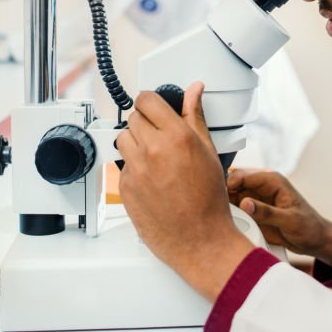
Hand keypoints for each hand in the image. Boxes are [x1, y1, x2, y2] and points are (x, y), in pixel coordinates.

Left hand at [116, 82, 254, 300]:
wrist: (200, 240)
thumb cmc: (208, 201)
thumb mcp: (208, 151)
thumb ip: (195, 116)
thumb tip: (193, 91)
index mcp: (176, 136)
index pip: (146, 100)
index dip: (150, 102)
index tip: (154, 108)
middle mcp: (152, 150)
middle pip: (133, 118)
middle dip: (145, 123)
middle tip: (160, 138)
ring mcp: (136, 170)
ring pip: (123, 139)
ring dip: (135, 142)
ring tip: (155, 158)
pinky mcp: (125, 188)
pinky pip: (123, 165)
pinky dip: (134, 167)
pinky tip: (152, 179)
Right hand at [227, 168, 331, 267]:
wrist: (314, 240)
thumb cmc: (308, 226)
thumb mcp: (290, 220)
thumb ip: (267, 212)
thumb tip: (245, 203)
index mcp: (272, 180)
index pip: (243, 175)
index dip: (230, 183)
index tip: (221, 196)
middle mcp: (261, 186)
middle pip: (233, 183)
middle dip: (223, 192)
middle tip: (216, 207)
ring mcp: (255, 198)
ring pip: (231, 195)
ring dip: (224, 204)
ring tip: (218, 216)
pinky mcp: (252, 211)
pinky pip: (234, 208)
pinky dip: (228, 214)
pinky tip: (225, 222)